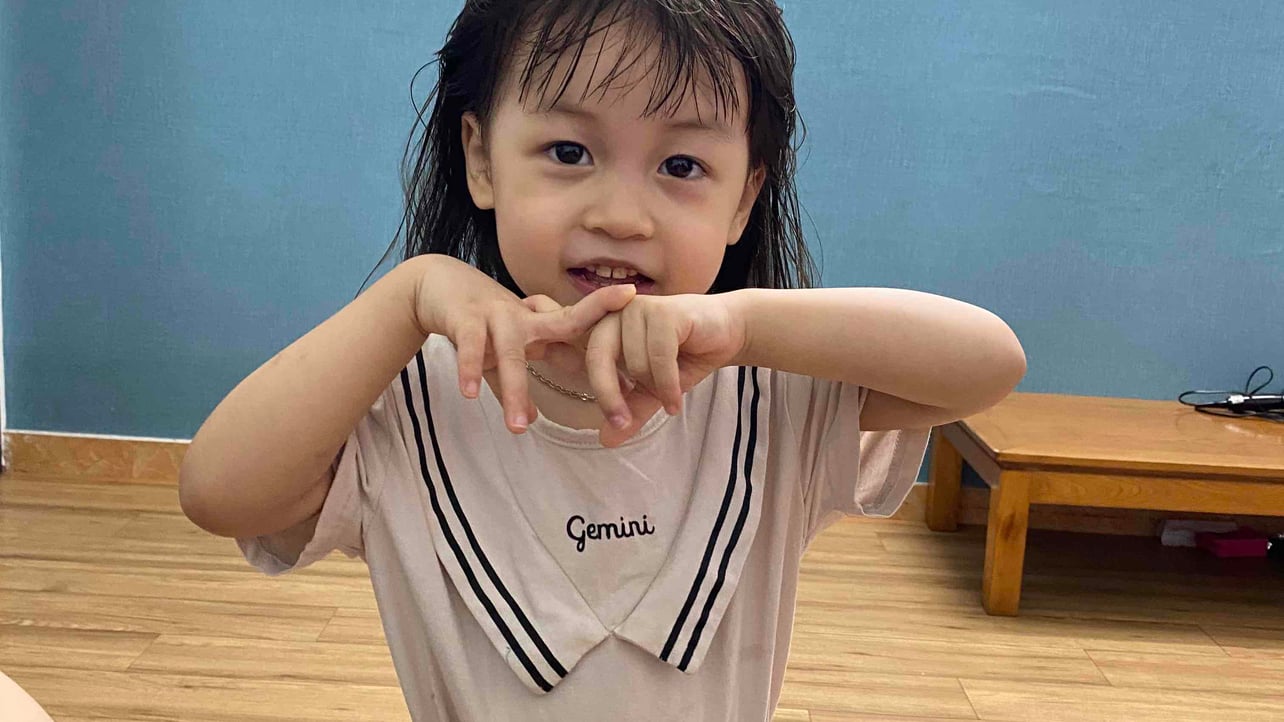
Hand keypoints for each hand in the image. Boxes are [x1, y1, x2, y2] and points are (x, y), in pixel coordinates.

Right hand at [412, 256, 637, 432]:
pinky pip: (471, 347)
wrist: (436, 285)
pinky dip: (471, 370)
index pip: (580, 319)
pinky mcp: (465, 319)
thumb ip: (520, 380)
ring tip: (518, 428)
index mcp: (539, 323)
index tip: (637, 304)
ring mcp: (495, 315)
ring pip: (511, 355)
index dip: (607, 313)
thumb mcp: (507, 346)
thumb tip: (536, 421)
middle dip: (590, 324)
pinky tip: (471, 394)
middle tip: (612, 350)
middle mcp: (524, 316)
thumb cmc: (480, 319)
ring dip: (516, 391)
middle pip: (563, 324)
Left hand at [585, 293, 747, 446]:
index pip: (589, 361)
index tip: (615, 425)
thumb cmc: (687, 356)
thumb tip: (606, 440)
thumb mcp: (653, 389)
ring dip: (655, 388)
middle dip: (609, 395)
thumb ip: (631, 408)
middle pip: (598, 357)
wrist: (728, 333)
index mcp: (607, 327)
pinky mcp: (664, 311)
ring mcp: (640, 308)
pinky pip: (659, 358)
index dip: (600, 394)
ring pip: (634, 362)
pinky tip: (676, 400)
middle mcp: (618, 312)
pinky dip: (668, 385)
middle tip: (623, 423)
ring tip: (671, 394)